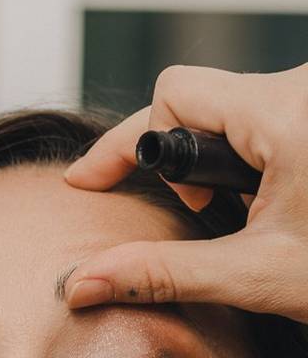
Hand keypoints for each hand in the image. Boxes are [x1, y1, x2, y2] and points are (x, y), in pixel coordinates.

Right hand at [62, 64, 307, 322]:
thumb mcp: (260, 274)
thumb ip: (164, 273)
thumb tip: (84, 281)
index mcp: (287, 116)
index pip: (174, 93)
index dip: (137, 143)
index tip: (98, 179)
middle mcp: (306, 89)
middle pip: (200, 96)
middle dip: (181, 155)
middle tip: (198, 210)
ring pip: (234, 103)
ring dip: (221, 155)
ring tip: (249, 209)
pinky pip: (266, 110)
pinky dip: (251, 149)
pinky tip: (274, 194)